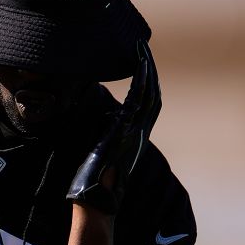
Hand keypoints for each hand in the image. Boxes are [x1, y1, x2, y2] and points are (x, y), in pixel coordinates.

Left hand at [66, 40, 160, 213]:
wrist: (92, 198)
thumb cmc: (91, 179)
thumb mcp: (99, 149)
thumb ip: (104, 132)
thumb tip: (101, 118)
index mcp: (134, 135)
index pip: (146, 101)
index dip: (147, 79)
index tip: (140, 59)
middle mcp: (139, 131)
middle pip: (153, 93)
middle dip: (149, 68)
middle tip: (141, 46)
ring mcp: (136, 131)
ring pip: (150, 94)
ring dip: (147, 69)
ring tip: (141, 48)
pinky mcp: (127, 131)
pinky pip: (139, 101)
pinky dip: (142, 81)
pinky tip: (139, 64)